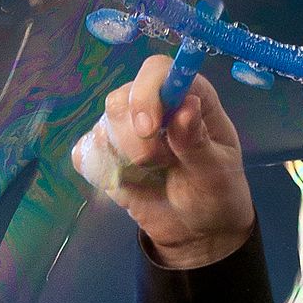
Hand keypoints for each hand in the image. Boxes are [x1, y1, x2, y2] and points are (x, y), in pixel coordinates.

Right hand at [69, 53, 255, 268]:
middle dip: (133, 138)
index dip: (146, 93)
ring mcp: (126, 130)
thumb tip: (186, 105)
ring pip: (102, 127)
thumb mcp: (216, 173)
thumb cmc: (215, 195)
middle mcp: (153, 105)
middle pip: (120, 100)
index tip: (148, 129)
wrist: (198, 231)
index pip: (155, 71)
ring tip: (152, 174)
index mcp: (186, 96)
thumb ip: (197, 142)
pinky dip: (101, 170)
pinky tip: (127, 183)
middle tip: (159, 164)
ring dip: (123, 158)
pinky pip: (85, 153)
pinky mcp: (106, 156)